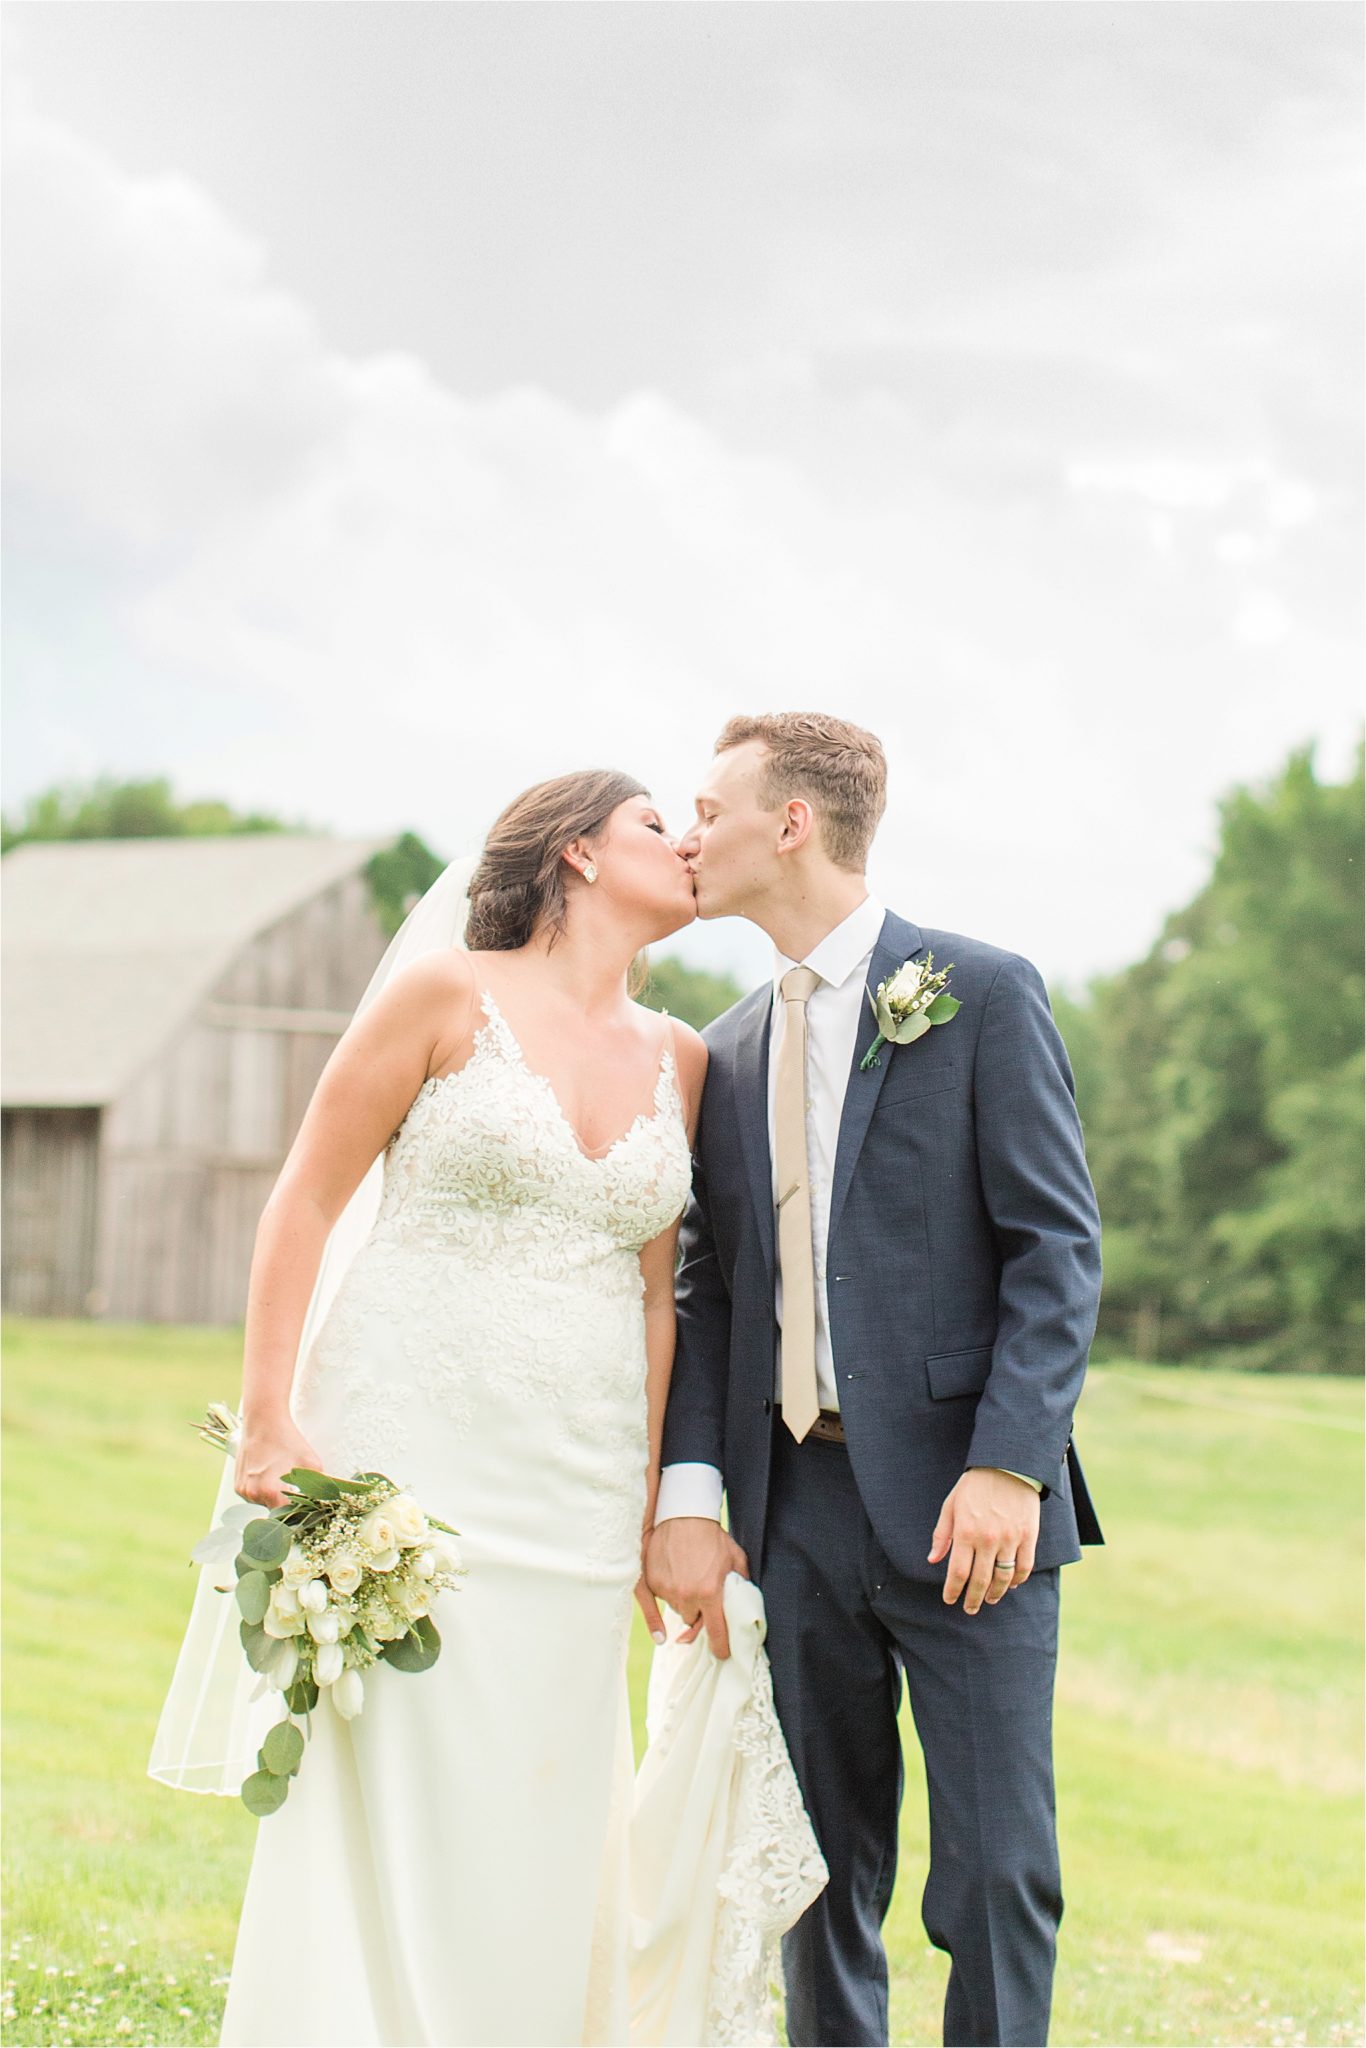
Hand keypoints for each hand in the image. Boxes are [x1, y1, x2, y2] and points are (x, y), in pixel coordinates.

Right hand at [234, 1414, 323, 1508]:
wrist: (263, 1421)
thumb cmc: (287, 1440)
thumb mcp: (311, 1463)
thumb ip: (318, 1487)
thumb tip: (325, 1503)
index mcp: (271, 1491)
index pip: (287, 1516)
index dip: (297, 1513)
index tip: (304, 1508)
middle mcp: (253, 1494)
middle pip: (275, 1512)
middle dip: (286, 1505)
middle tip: (294, 1491)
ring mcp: (243, 1491)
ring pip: (263, 1505)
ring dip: (273, 1498)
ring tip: (279, 1477)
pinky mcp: (237, 1486)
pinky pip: (254, 1497)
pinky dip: (262, 1491)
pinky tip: (268, 1475)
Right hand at [644, 1518, 749, 1658]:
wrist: (683, 1515)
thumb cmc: (712, 1537)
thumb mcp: (736, 1559)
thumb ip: (741, 1586)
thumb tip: (747, 1609)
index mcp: (710, 1593)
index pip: (716, 1633)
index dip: (721, 1647)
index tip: (722, 1654)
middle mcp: (687, 1596)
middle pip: (693, 1621)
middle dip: (699, 1613)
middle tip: (703, 1597)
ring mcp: (666, 1590)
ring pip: (677, 1611)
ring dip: (683, 1603)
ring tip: (688, 1578)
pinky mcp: (651, 1583)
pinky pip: (659, 1602)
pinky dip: (664, 1603)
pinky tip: (661, 1633)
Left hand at [928, 1468, 1039, 1613]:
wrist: (1007, 1464)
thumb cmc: (974, 1485)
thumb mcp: (951, 1505)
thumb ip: (941, 1534)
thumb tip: (932, 1560)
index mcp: (965, 1531)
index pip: (958, 1572)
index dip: (953, 1590)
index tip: (950, 1599)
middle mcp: (987, 1538)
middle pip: (980, 1580)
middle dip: (973, 1599)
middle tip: (969, 1608)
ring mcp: (1010, 1538)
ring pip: (1003, 1578)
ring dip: (995, 1594)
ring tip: (989, 1600)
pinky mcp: (1029, 1535)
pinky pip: (1024, 1566)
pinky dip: (1017, 1580)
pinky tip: (1010, 1585)